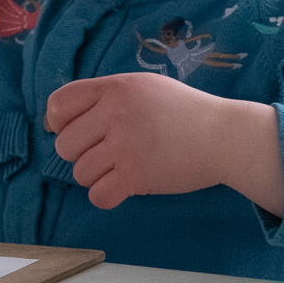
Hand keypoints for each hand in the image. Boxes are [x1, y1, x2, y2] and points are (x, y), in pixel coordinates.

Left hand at [45, 73, 283, 211]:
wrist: (224, 136)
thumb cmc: (184, 112)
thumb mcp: (145, 87)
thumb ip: (107, 96)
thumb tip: (61, 119)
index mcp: (115, 88)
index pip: (59, 105)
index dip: (59, 123)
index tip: (75, 132)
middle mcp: (116, 113)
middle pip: (64, 145)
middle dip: (80, 154)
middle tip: (106, 154)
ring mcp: (125, 145)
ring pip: (80, 173)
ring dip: (96, 177)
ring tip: (120, 169)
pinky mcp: (136, 176)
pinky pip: (98, 195)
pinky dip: (107, 196)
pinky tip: (124, 186)